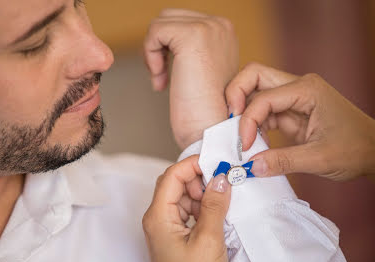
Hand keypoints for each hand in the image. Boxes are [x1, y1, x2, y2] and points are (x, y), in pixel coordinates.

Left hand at [143, 155, 230, 261]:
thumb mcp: (208, 239)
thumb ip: (214, 206)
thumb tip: (220, 179)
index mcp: (158, 217)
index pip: (171, 176)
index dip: (192, 165)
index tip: (215, 161)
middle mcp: (157, 219)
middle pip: (175, 185)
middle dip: (199, 180)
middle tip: (222, 182)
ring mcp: (165, 228)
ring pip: (183, 198)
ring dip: (202, 195)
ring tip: (222, 200)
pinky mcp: (175, 236)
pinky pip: (187, 212)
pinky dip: (202, 208)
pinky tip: (216, 213)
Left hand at [144, 9, 238, 148]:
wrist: (209, 131)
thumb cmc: (203, 111)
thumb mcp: (200, 71)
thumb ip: (191, 51)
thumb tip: (166, 39)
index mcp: (224, 32)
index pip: (181, 21)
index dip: (167, 48)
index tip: (169, 77)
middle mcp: (220, 25)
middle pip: (169, 18)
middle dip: (159, 47)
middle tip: (162, 77)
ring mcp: (209, 28)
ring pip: (160, 23)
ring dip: (153, 53)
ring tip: (162, 80)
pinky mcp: (193, 36)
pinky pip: (155, 32)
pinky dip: (150, 57)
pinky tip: (161, 81)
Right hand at [225, 63, 374, 190]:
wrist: (374, 153)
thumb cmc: (355, 149)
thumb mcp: (319, 158)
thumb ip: (282, 161)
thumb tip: (250, 167)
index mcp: (307, 90)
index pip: (264, 96)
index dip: (247, 120)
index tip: (244, 146)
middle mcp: (298, 87)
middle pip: (254, 77)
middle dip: (235, 96)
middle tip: (228, 122)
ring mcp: (293, 98)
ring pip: (255, 93)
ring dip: (243, 113)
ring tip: (239, 138)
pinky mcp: (290, 112)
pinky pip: (262, 111)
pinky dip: (252, 125)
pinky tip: (252, 142)